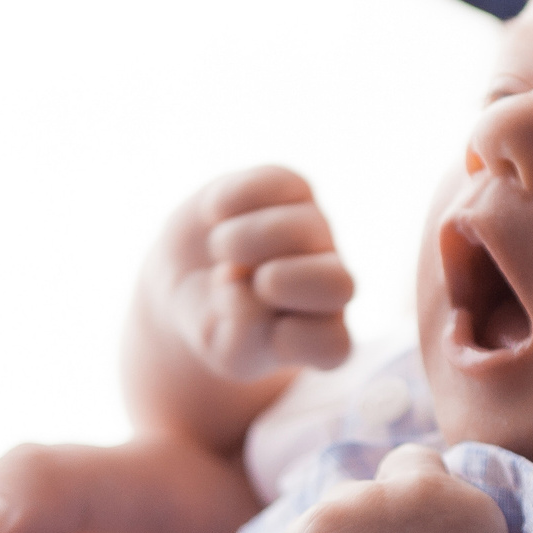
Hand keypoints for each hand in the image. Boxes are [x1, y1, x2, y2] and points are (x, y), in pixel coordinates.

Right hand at [143, 164, 354, 382]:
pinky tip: (215, 214)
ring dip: (246, 240)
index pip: (333, 345)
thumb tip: (237, 285)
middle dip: (285, 284)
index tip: (241, 335)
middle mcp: (330, 282)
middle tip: (236, 280)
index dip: (284, 339)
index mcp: (323, 333)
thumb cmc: (217, 321)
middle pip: (339, 285)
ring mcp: (316, 232)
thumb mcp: (221, 348)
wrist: (192, 276)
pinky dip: (234, 200)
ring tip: (219, 248)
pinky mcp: (291, 189)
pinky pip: (275, 184)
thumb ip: (239, 337)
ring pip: (302, 230)